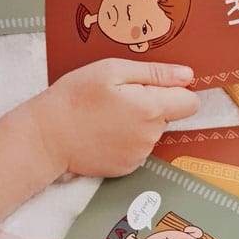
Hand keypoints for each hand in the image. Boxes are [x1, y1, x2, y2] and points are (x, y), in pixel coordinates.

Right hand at [27, 58, 199, 178]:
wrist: (47, 137)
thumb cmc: (75, 98)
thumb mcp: (112, 70)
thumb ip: (154, 72)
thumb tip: (187, 75)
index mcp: (151, 108)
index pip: (191, 102)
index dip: (175, 91)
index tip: (154, 85)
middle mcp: (151, 136)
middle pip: (168, 116)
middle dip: (151, 105)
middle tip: (118, 97)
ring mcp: (139, 155)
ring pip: (152, 132)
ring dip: (137, 123)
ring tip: (105, 115)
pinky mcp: (126, 168)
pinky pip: (137, 148)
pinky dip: (125, 139)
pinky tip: (102, 131)